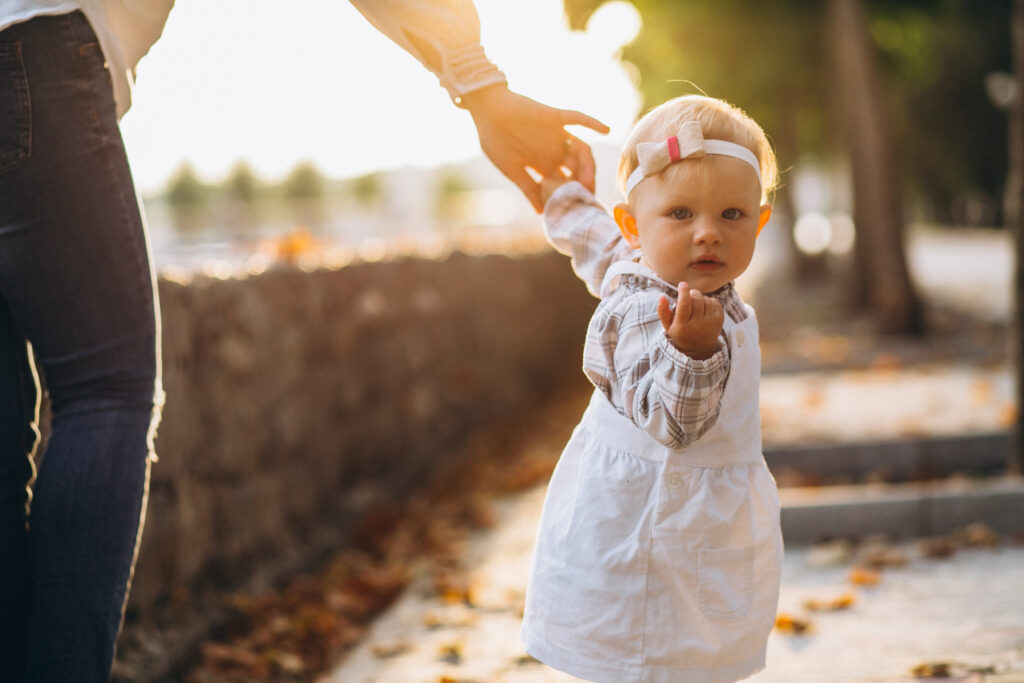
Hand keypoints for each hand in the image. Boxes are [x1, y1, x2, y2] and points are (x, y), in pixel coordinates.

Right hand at [460, 84, 608, 211]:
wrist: (486, 110)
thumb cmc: (493, 140)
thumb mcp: (511, 169)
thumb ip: (527, 188)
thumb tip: (542, 212)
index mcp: (543, 165)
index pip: (564, 183)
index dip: (571, 196)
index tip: (577, 209)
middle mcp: (554, 151)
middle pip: (577, 170)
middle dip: (583, 184)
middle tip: (585, 196)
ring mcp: (556, 135)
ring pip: (581, 150)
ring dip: (588, 164)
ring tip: (589, 178)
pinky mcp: (555, 117)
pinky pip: (577, 118)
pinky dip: (592, 122)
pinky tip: (606, 130)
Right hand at [657, 283, 723, 359]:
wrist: (700, 347)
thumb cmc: (681, 333)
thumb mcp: (668, 325)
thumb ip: (662, 311)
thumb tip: (662, 296)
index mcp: (683, 327)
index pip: (685, 305)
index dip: (683, 292)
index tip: (682, 284)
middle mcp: (698, 325)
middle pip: (696, 298)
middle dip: (691, 293)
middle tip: (688, 298)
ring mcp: (711, 322)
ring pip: (705, 298)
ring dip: (699, 299)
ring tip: (696, 308)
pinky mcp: (720, 319)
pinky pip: (714, 301)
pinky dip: (708, 301)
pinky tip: (704, 310)